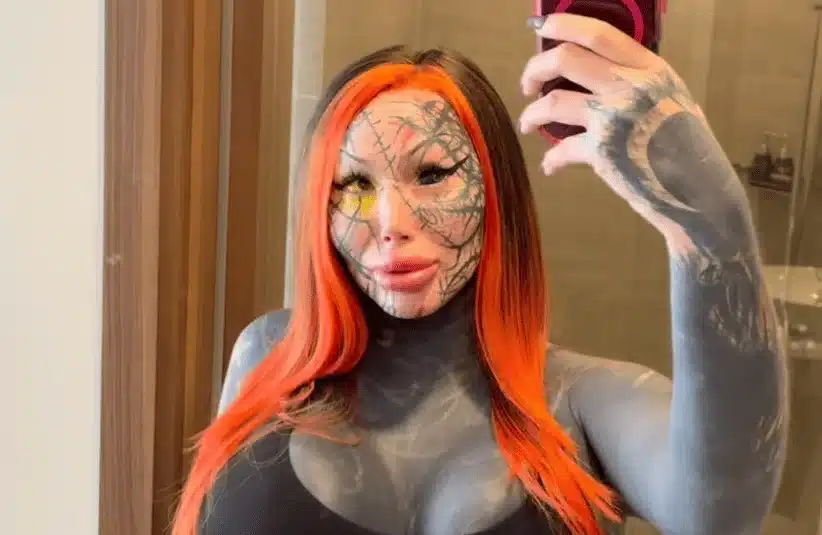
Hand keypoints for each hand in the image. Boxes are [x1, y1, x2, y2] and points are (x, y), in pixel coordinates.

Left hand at [518, 14, 749, 251]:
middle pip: (565, 58)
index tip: (543, 27)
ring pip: (553, 101)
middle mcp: (630, 85)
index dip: (563, 24)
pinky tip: (550, 166)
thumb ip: (638, 80)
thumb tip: (597, 70)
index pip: (598, 33)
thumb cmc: (686, 146)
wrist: (698, 190)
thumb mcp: (671, 97)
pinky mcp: (603, 151)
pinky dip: (551, 160)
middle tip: (529, 86)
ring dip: (532, 114)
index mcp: (648, 68)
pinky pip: (561, 149)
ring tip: (528, 124)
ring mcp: (614, 117)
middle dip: (535, 69)